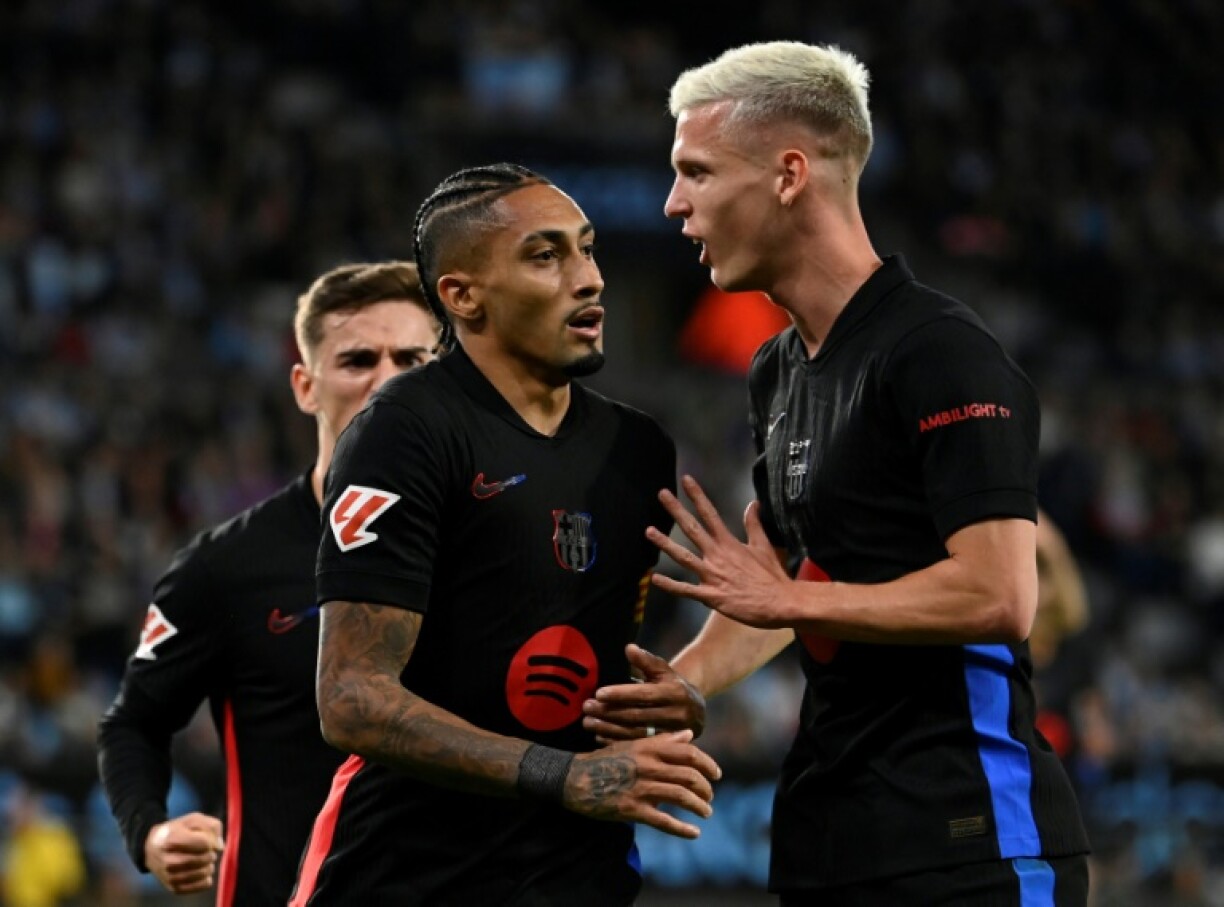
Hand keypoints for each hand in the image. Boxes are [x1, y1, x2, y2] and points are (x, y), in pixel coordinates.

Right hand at [144, 812, 224, 894]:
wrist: (152, 847)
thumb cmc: (177, 831)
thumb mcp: (193, 819)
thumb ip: (212, 827)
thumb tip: (219, 847)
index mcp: (172, 840)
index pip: (205, 843)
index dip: (211, 840)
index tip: (206, 839)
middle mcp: (168, 861)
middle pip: (205, 858)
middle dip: (210, 853)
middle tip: (204, 850)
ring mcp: (170, 877)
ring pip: (205, 872)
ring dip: (209, 865)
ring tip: (202, 859)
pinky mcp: (175, 888)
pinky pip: (203, 884)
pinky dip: (207, 877)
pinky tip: (200, 870)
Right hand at [564, 729, 720, 838]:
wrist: (574, 778)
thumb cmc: (605, 760)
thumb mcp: (633, 744)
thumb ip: (663, 740)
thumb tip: (689, 734)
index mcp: (649, 748)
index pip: (689, 753)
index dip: (708, 764)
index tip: (717, 774)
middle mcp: (648, 766)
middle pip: (690, 776)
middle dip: (706, 789)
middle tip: (709, 797)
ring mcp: (641, 788)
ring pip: (681, 797)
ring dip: (699, 806)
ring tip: (706, 812)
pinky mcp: (632, 809)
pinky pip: (664, 821)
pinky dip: (682, 829)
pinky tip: (694, 833)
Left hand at [582, 644, 705, 743]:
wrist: (696, 710)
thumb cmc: (672, 684)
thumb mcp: (663, 670)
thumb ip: (646, 660)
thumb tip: (629, 648)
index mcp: (675, 693)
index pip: (644, 694)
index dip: (621, 694)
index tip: (598, 693)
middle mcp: (676, 715)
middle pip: (637, 715)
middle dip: (609, 712)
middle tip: (586, 707)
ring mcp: (672, 734)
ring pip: (636, 734)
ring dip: (609, 729)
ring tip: (588, 722)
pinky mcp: (666, 747)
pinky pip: (638, 747)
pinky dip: (616, 742)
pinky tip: (599, 736)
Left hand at [647, 475, 793, 627]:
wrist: (779, 603)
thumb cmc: (771, 576)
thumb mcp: (763, 546)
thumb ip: (754, 525)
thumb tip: (753, 503)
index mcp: (728, 543)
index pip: (710, 513)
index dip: (697, 496)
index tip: (686, 480)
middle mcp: (717, 555)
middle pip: (692, 528)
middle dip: (676, 510)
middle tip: (662, 494)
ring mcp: (712, 575)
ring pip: (683, 557)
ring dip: (665, 544)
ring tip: (649, 531)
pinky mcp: (711, 595)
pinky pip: (686, 590)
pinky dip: (670, 585)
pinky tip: (655, 578)